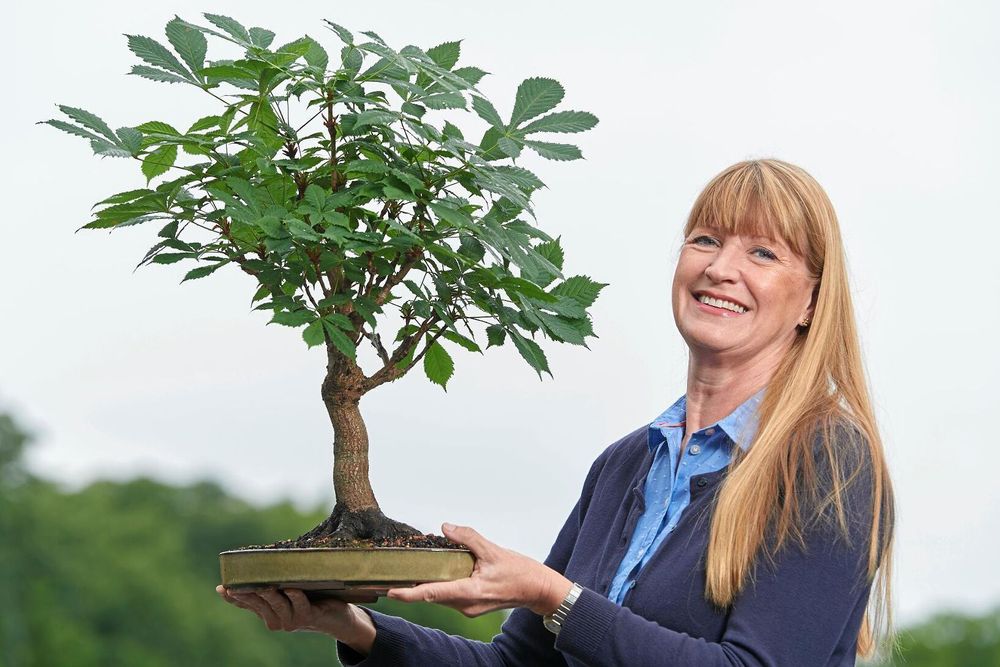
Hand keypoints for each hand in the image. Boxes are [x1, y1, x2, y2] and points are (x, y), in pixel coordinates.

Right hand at [215, 585, 375, 653]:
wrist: (336, 618)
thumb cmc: (310, 600)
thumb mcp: (287, 593)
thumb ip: (271, 584)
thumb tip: (254, 567)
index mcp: (268, 613)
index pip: (246, 604)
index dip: (233, 597)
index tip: (222, 587)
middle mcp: (276, 620)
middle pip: (258, 603)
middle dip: (248, 592)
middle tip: (238, 582)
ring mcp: (291, 621)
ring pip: (277, 604)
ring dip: (270, 594)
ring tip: (264, 584)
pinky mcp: (308, 617)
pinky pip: (300, 606)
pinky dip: (295, 597)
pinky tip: (291, 588)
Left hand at [386, 523, 572, 616]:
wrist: (537, 590)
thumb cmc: (520, 572)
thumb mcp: (493, 550)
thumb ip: (467, 538)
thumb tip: (445, 528)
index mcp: (470, 592)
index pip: (432, 594)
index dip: (408, 594)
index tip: (390, 590)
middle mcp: (466, 604)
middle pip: (432, 596)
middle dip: (413, 586)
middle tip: (394, 574)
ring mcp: (469, 608)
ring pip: (441, 596)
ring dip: (428, 583)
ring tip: (413, 568)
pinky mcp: (472, 605)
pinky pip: (450, 595)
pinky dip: (442, 584)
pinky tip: (438, 571)